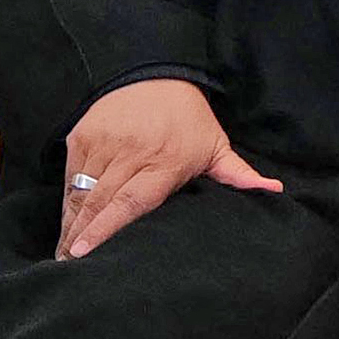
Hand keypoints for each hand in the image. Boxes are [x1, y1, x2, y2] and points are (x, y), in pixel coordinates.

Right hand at [61, 78, 279, 258]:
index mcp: (165, 162)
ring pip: (79, 192)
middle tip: (69, 266)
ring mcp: (103, 144)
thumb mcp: (216, 145)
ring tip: (64, 253)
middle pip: (98, 203)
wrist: (154, 72)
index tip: (85, 253)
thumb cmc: (188, 119)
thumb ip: (238, 174)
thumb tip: (274, 191)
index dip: (106, 229)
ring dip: (70, 223)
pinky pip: (69, 176)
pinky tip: (66, 223)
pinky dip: (66, 200)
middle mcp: (130, 154)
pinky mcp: (81, 136)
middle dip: (80, 236)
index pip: (130, 202)